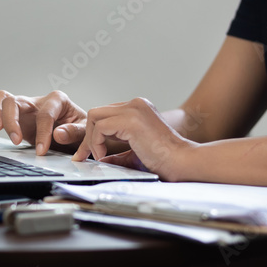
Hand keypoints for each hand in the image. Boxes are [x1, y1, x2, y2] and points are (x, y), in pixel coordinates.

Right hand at [0, 90, 87, 155]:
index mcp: (57, 100)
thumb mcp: (85, 131)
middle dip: (13, 120)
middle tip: (16, 141)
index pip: (44, 114)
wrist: (78, 135)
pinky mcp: (18, 119)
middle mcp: (38, 101)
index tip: (41, 151)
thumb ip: (74, 132)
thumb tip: (58, 134)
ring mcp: (26, 109)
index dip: (42, 133)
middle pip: (16, 101)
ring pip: (4, 101)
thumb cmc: (82, 130)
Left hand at [72, 97, 194, 181]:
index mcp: (138, 109)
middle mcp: (136, 105)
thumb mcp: (136, 154)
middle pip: (97, 113)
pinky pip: (100, 127)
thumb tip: (102, 158)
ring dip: (91, 139)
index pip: (106, 115)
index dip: (95, 134)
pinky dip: (96, 143)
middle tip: (84, 156)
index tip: (88, 153)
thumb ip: (119, 153)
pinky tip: (104, 156)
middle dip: (88, 136)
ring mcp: (134, 110)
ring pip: (95, 117)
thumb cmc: (166, 160)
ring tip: (99, 156)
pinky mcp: (131, 120)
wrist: (182, 162)